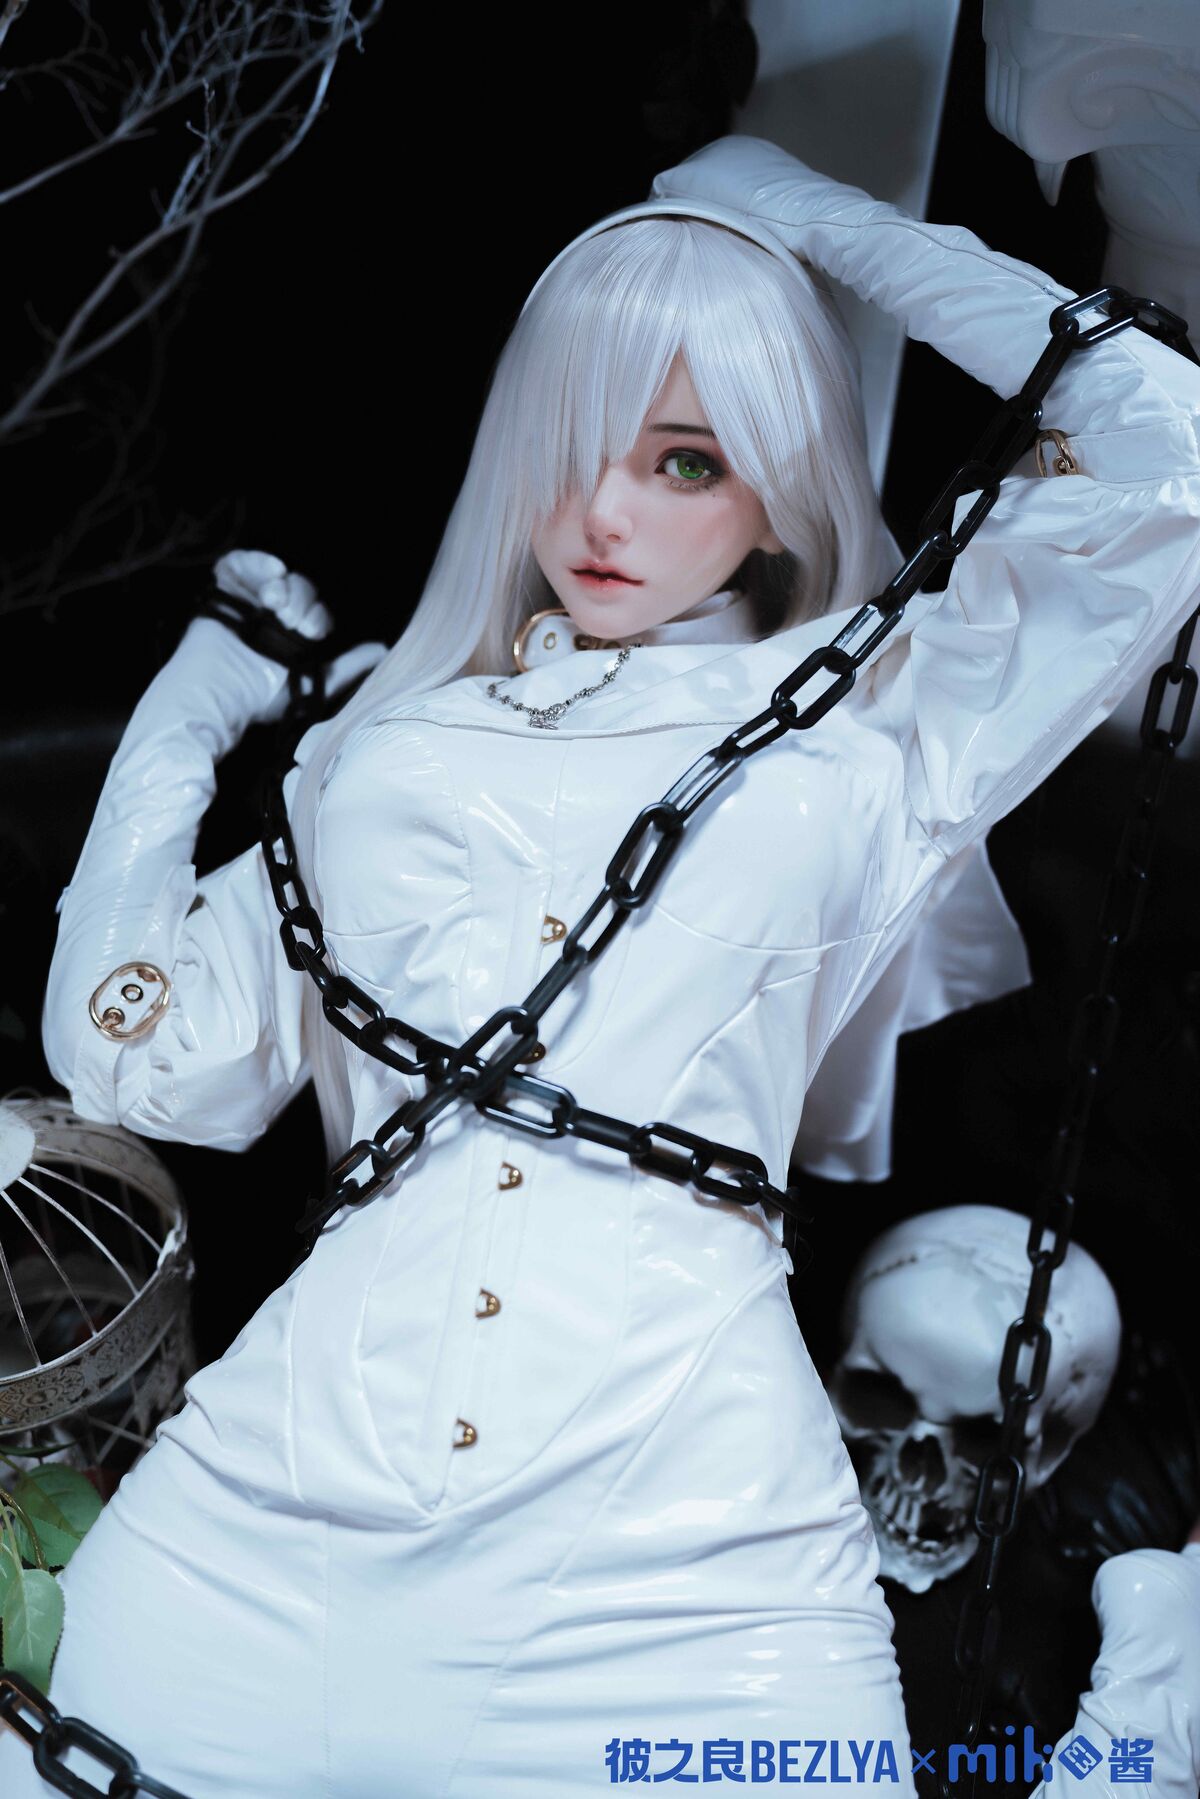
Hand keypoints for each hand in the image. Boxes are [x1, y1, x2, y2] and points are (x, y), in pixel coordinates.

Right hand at [207, 548, 385, 726]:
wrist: (221, 695)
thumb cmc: (262, 696)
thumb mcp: (313, 682)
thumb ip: (347, 667)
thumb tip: (383, 650)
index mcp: (295, 634)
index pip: (317, 611)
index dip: (317, 616)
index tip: (310, 631)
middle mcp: (273, 615)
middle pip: (299, 589)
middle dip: (301, 601)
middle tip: (290, 621)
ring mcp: (248, 600)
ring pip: (276, 576)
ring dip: (282, 587)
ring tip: (273, 604)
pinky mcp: (224, 591)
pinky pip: (239, 564)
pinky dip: (255, 562)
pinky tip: (270, 571)